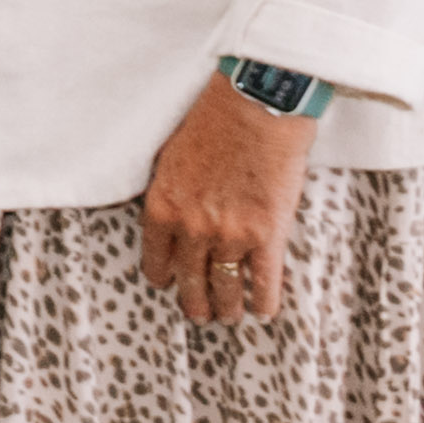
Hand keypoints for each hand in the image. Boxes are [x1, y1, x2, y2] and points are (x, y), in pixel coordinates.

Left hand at [137, 77, 314, 322]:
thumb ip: (169, 191)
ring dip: (227, 307)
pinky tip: (263, 310)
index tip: (167, 284)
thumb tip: (171, 212)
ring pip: (225, 287)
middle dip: (194, 302)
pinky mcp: (267, 234)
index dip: (162, 276)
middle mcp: (191, 228)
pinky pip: (264, 281)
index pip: (156, 258)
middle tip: (200, 314)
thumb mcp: (171, 157)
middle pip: (190, 280)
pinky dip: (263, 300)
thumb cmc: (214, 120)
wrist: (256, 106)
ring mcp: (230, 235)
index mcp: (162, 207)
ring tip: (230, 316)